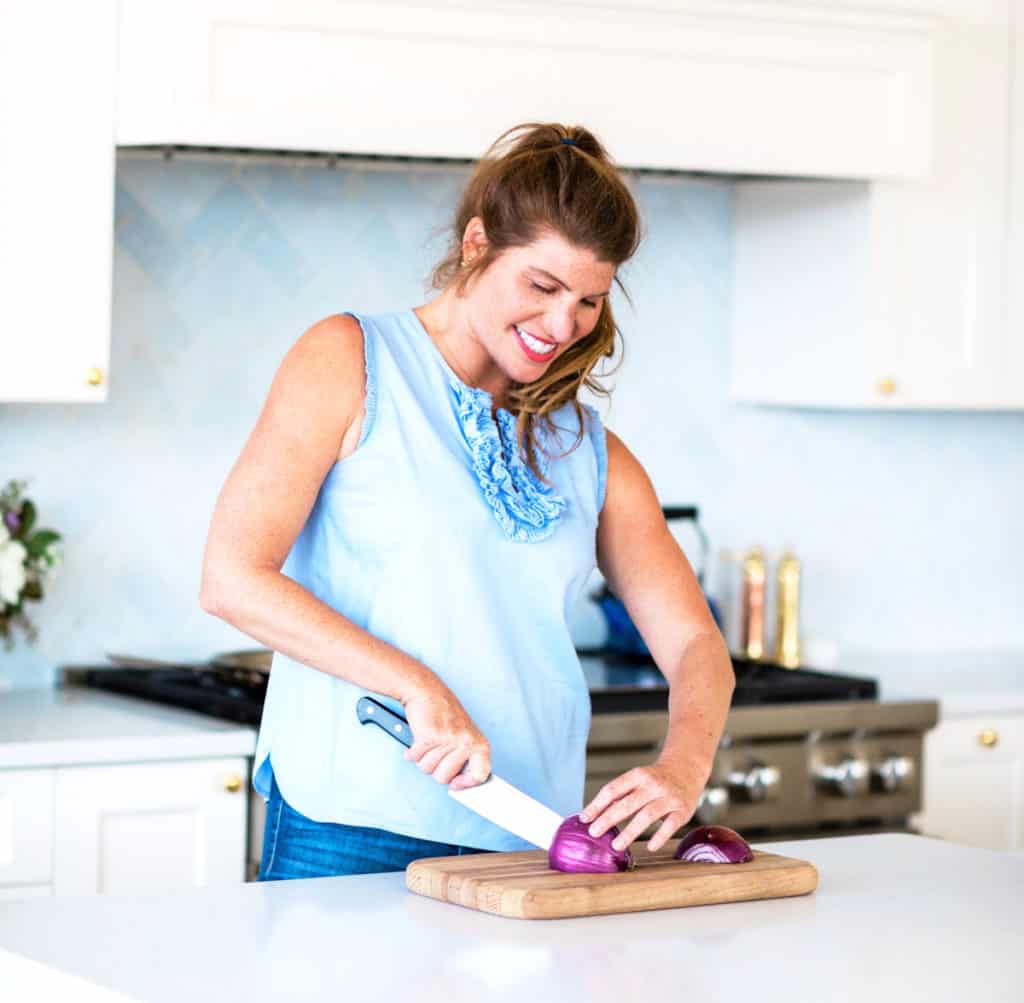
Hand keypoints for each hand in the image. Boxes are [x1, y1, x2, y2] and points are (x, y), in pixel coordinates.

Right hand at [401, 678, 490, 790]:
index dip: (467, 784)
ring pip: (428, 769)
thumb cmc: (444, 713)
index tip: (456, 785)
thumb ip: (465, 758)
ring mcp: (448, 740)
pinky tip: (417, 741)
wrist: (427, 691)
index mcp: (478, 743)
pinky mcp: (430, 737)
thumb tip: (462, 784)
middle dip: (435, 768)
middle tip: (435, 751)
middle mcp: (466, 742)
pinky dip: (412, 752)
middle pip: (445, 778)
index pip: (481, 774)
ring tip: (428, 742)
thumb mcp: (464, 734)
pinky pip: (416, 758)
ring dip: (422, 758)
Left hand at [579, 756, 706, 852]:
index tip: (584, 819)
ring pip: (647, 815)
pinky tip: (650, 846)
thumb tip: (594, 815)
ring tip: (616, 845)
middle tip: (594, 833)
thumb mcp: (638, 779)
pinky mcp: (683, 810)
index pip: (613, 789)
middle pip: (627, 803)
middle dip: (608, 819)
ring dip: (630, 831)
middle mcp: (653, 785)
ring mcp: (669, 797)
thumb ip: (620, 794)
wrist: (686, 769)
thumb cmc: (655, 779)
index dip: (597, 805)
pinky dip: (660, 836)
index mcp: (638, 775)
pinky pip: (671, 825)